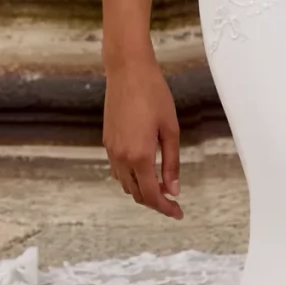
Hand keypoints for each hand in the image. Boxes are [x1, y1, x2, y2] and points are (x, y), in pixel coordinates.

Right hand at [103, 58, 182, 217]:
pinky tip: (144, 171)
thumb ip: (172, 163)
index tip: (178, 212)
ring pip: (125, 184)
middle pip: (137, 194)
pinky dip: (131, 178)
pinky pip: (117, 171)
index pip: (152, 194)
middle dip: (155, 202)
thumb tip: (174, 189)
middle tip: (173, 202)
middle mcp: (122, 157)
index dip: (166, 208)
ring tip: (161, 187)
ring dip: (142, 191)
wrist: (127, 71)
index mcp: (140, 155)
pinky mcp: (107, 141)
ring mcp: (111, 150)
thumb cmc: (153, 95)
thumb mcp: (171, 130)